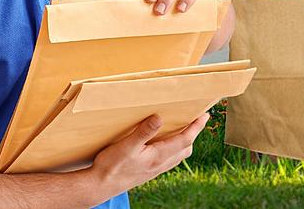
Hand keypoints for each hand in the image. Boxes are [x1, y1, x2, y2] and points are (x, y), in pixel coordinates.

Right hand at [90, 113, 208, 195]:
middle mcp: (160, 165)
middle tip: (196, 119)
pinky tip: (164, 144)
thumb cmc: (111, 166)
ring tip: (183, 128)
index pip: (184, 140)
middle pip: (185, 149)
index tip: (204, 116)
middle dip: (193, 134)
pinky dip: (173, 149)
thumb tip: (159, 118)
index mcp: (158, 156)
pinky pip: (168, 160)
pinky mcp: (148, 172)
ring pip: (178, 156)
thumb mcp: (126, 146)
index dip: (196, 127)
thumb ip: (143, 132)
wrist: (99, 186)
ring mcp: (155, 170)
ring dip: (184, 142)